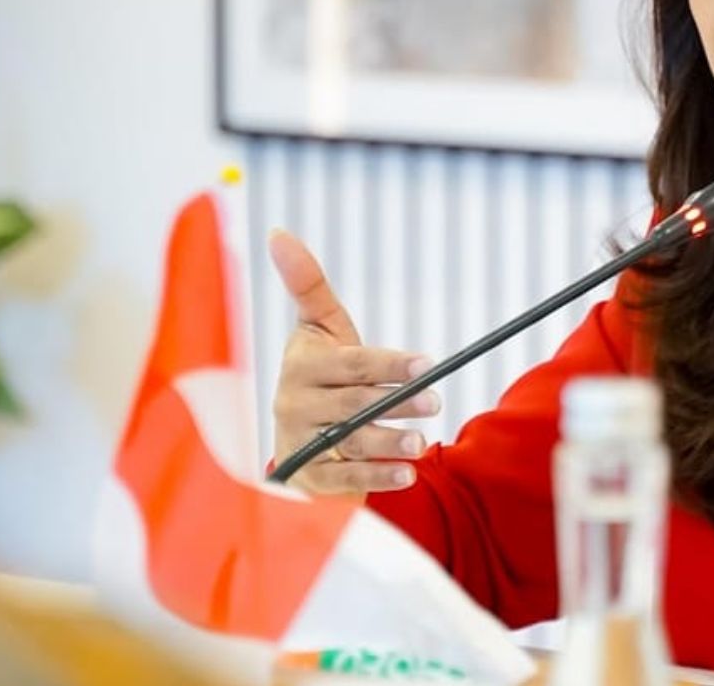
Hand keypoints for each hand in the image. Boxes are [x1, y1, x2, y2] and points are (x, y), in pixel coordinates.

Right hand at [268, 228, 442, 496]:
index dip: (389, 364)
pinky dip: (376, 477)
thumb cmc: (323, 372)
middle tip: (435, 402)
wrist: (304, 435)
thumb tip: (278, 233)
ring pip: (349, 443)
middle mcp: (294, 404)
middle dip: (396, 403)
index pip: (352, 363)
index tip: (427, 364)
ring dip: (388, 442)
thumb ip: (308, 284)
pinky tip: (406, 473)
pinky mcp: (307, 478)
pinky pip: (342, 480)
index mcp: (301, 364)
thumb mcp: (320, 328)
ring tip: (421, 442)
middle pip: (352, 404)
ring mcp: (299, 443)